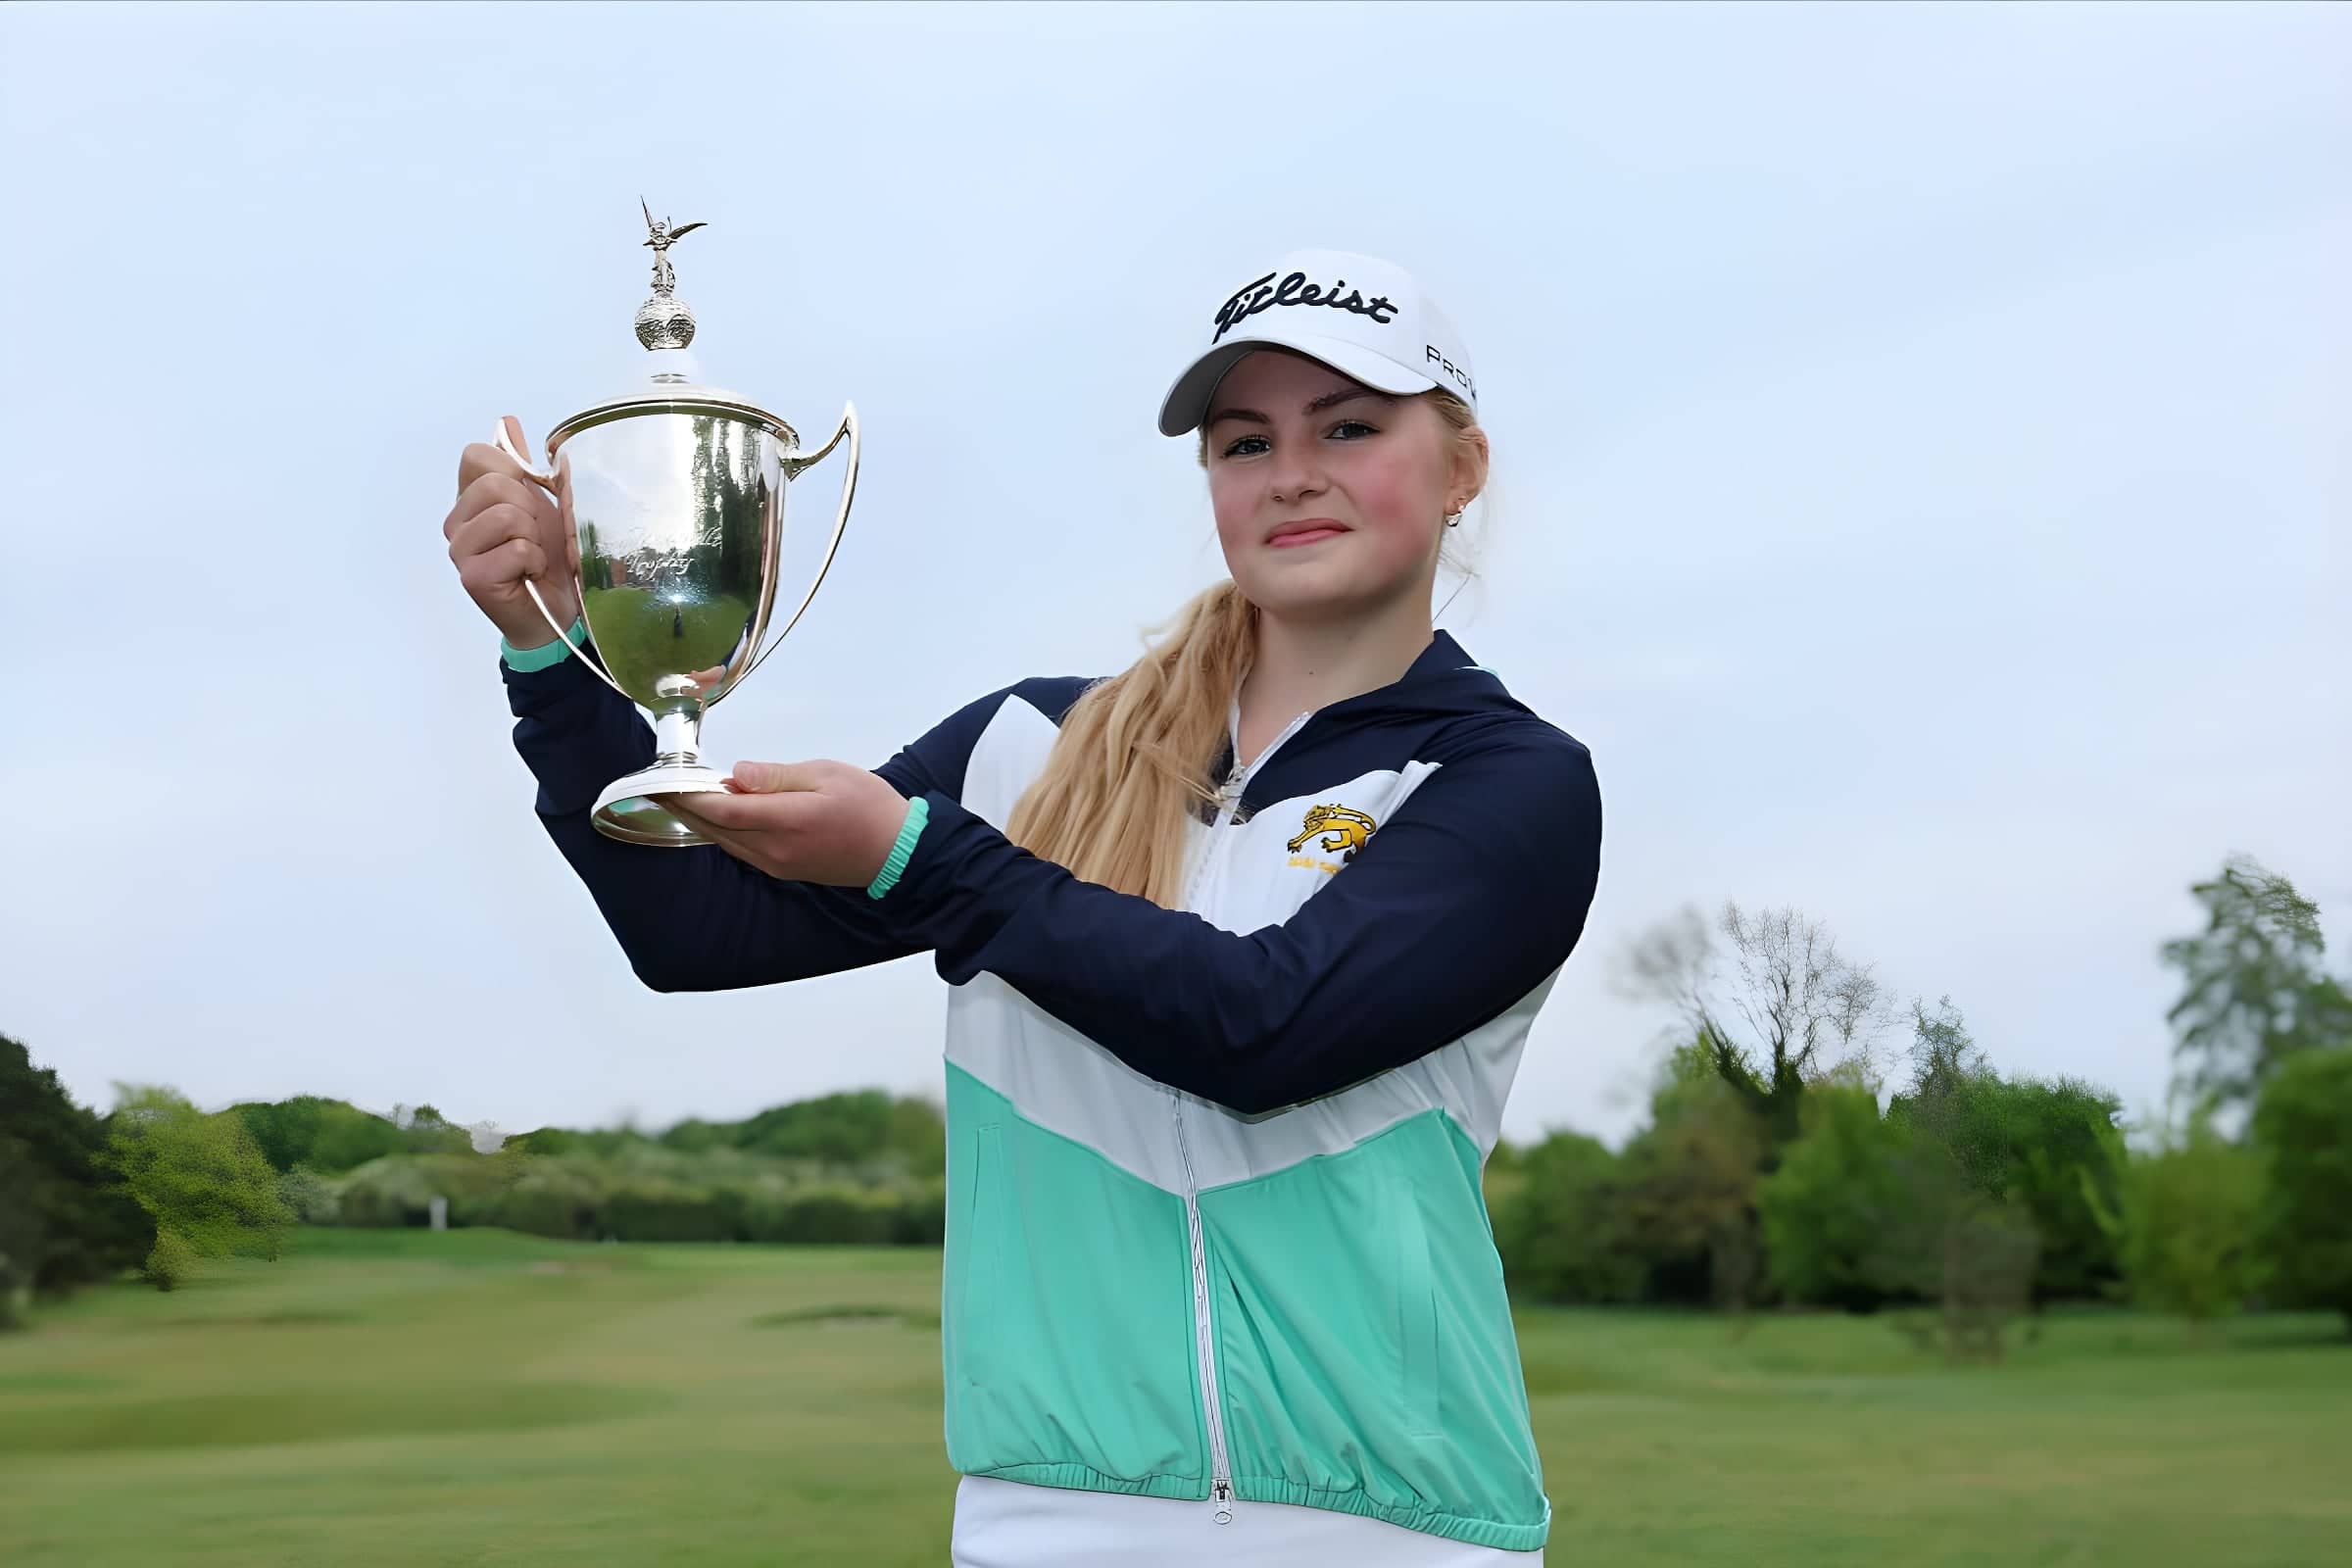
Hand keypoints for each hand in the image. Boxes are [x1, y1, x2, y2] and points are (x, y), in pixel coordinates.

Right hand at [445, 416, 582, 649]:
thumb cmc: (549, 556)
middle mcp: (457, 521)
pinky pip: (516, 548)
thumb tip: (506, 422)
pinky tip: (529, 574)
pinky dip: (535, 561)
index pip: (477, 455)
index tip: (529, 499)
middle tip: (534, 535)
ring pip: (507, 515)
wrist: (558, 608)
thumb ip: (521, 464)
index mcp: (469, 497)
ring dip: (535, 537)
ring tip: (532, 556)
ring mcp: (459, 550)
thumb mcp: (542, 501)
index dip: (514, 471)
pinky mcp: (472, 576)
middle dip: (530, 508)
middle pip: (495, 483)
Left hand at [659, 761, 911, 887]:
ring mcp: (776, 864)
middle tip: (656, 785)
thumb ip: (777, 776)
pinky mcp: (783, 869)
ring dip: (699, 820)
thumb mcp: (826, 774)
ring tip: (677, 796)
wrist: (899, 851)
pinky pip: (740, 849)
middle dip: (683, 806)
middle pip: (714, 828)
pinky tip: (714, 815)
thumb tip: (737, 774)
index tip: (663, 778)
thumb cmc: (869, 806)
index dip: (688, 794)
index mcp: (784, 822)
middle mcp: (773, 850)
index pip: (721, 808)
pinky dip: (720, 830)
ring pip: (724, 841)